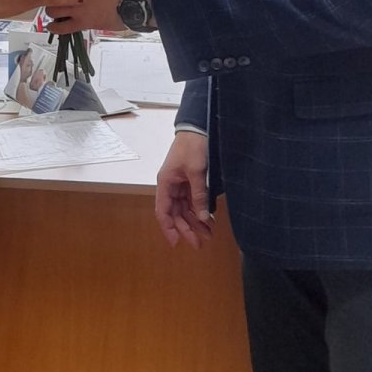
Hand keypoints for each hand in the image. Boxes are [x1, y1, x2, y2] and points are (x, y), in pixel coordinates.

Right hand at [155, 131, 212, 249]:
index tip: (177, 244)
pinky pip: (193, 201)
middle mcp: (171, 186)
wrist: (199, 128)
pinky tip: (209, 220)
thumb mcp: (196, 171)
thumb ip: (199, 195)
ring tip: (208, 234)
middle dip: (187, 228)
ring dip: (195, 221)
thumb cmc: (192, 146)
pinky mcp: (191, 181)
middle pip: (176, 213)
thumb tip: (202, 218)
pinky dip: (200, 211)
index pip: (163, 211)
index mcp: (166, 183)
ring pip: (185, 209)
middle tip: (200, 243)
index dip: (168, 228)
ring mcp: (181, 184)